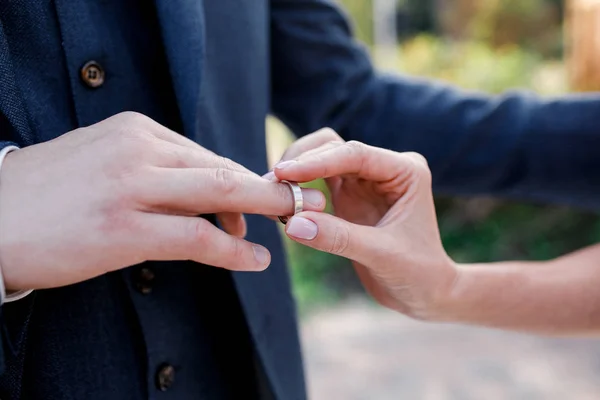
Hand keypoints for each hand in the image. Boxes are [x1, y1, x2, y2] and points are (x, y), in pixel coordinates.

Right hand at [0, 112, 324, 290]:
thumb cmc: (51, 196)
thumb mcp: (106, 162)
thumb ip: (156, 168)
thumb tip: (207, 190)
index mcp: (134, 129)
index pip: (206, 154)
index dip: (242, 180)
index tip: (262, 200)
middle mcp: (137, 149)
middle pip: (222, 168)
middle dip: (270, 189)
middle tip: (302, 204)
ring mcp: (130, 187)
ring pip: (219, 194)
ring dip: (263, 212)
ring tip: (286, 227)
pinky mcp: (123, 229)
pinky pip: (197, 238)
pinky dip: (234, 251)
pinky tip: (256, 261)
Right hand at [274, 138, 456, 319]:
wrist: (424, 292)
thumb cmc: (418, 273)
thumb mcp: (381, 255)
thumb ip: (338, 237)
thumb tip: (292, 222)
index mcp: (405, 171)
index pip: (356, 154)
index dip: (317, 161)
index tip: (284, 172)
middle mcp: (385, 169)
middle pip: (335, 148)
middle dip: (303, 164)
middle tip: (272, 184)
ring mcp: (365, 180)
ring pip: (322, 159)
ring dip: (297, 171)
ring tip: (272, 191)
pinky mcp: (349, 195)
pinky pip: (317, 180)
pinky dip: (299, 187)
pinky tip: (282, 201)